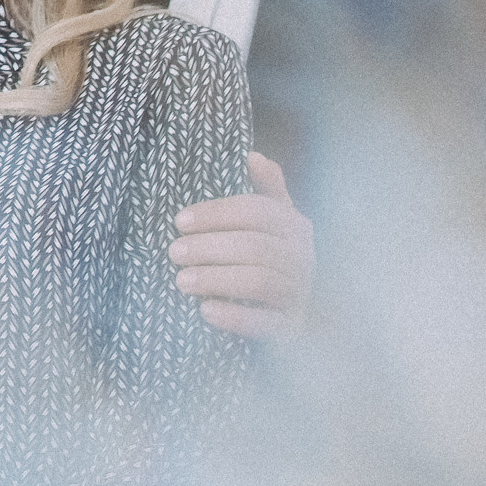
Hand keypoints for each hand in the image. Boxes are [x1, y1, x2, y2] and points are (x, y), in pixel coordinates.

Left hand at [169, 152, 314, 338]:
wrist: (312, 318)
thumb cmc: (280, 261)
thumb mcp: (278, 224)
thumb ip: (268, 191)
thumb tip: (253, 155)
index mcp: (296, 227)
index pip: (257, 211)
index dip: (216, 214)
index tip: (180, 221)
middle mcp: (303, 259)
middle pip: (254, 246)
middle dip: (209, 247)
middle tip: (173, 253)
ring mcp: (299, 296)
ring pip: (258, 282)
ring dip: (216, 279)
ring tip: (181, 281)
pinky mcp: (292, 330)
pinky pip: (265, 323)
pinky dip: (235, 317)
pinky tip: (206, 312)